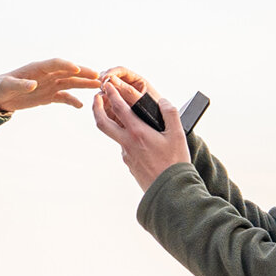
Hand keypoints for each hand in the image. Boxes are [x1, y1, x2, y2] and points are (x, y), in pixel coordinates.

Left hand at [0, 58, 103, 112]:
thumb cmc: (0, 86)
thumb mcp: (7, 85)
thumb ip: (20, 84)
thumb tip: (33, 85)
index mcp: (37, 68)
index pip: (55, 63)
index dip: (66, 65)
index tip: (77, 69)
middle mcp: (46, 75)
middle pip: (68, 72)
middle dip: (83, 73)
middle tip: (98, 77)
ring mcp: (49, 85)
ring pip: (70, 83)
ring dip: (83, 84)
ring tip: (97, 86)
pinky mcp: (48, 96)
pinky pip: (63, 97)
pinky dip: (72, 101)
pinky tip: (81, 106)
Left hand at [90, 72, 192, 191]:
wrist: (169, 191)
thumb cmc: (175, 163)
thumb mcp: (178, 135)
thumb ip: (170, 114)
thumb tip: (163, 101)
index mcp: (138, 133)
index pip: (119, 108)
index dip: (112, 94)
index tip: (107, 85)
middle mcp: (127, 143)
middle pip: (102, 122)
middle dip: (97, 107)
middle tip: (97, 97)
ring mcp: (126, 155)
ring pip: (114, 135)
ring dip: (111, 121)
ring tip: (115, 112)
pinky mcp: (129, 164)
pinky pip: (124, 146)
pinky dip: (125, 136)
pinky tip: (136, 136)